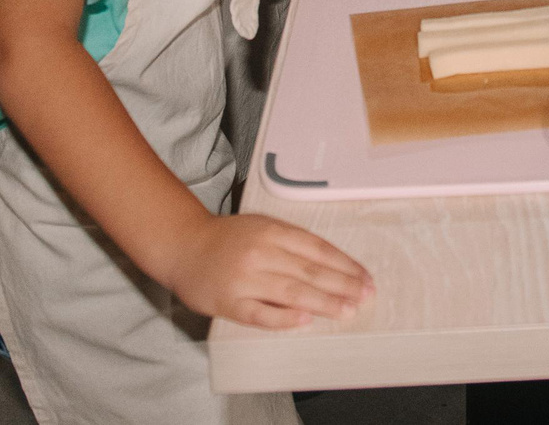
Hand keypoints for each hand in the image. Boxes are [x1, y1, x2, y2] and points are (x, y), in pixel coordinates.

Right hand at [162, 211, 373, 329]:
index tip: (365, 278)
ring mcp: (245, 278)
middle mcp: (261, 252)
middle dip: (342, 285)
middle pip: (309, 271)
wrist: (183, 246)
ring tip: (346, 310)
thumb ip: (292, 243)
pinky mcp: (229, 302)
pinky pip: (261, 313)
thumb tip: (332, 265)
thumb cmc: (228, 238)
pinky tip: (305, 321)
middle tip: (365, 296)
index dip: (345, 265)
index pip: (318, 249)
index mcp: (272, 231)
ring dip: (323, 303)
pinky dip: (284, 318)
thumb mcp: (262, 227)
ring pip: (291, 292)